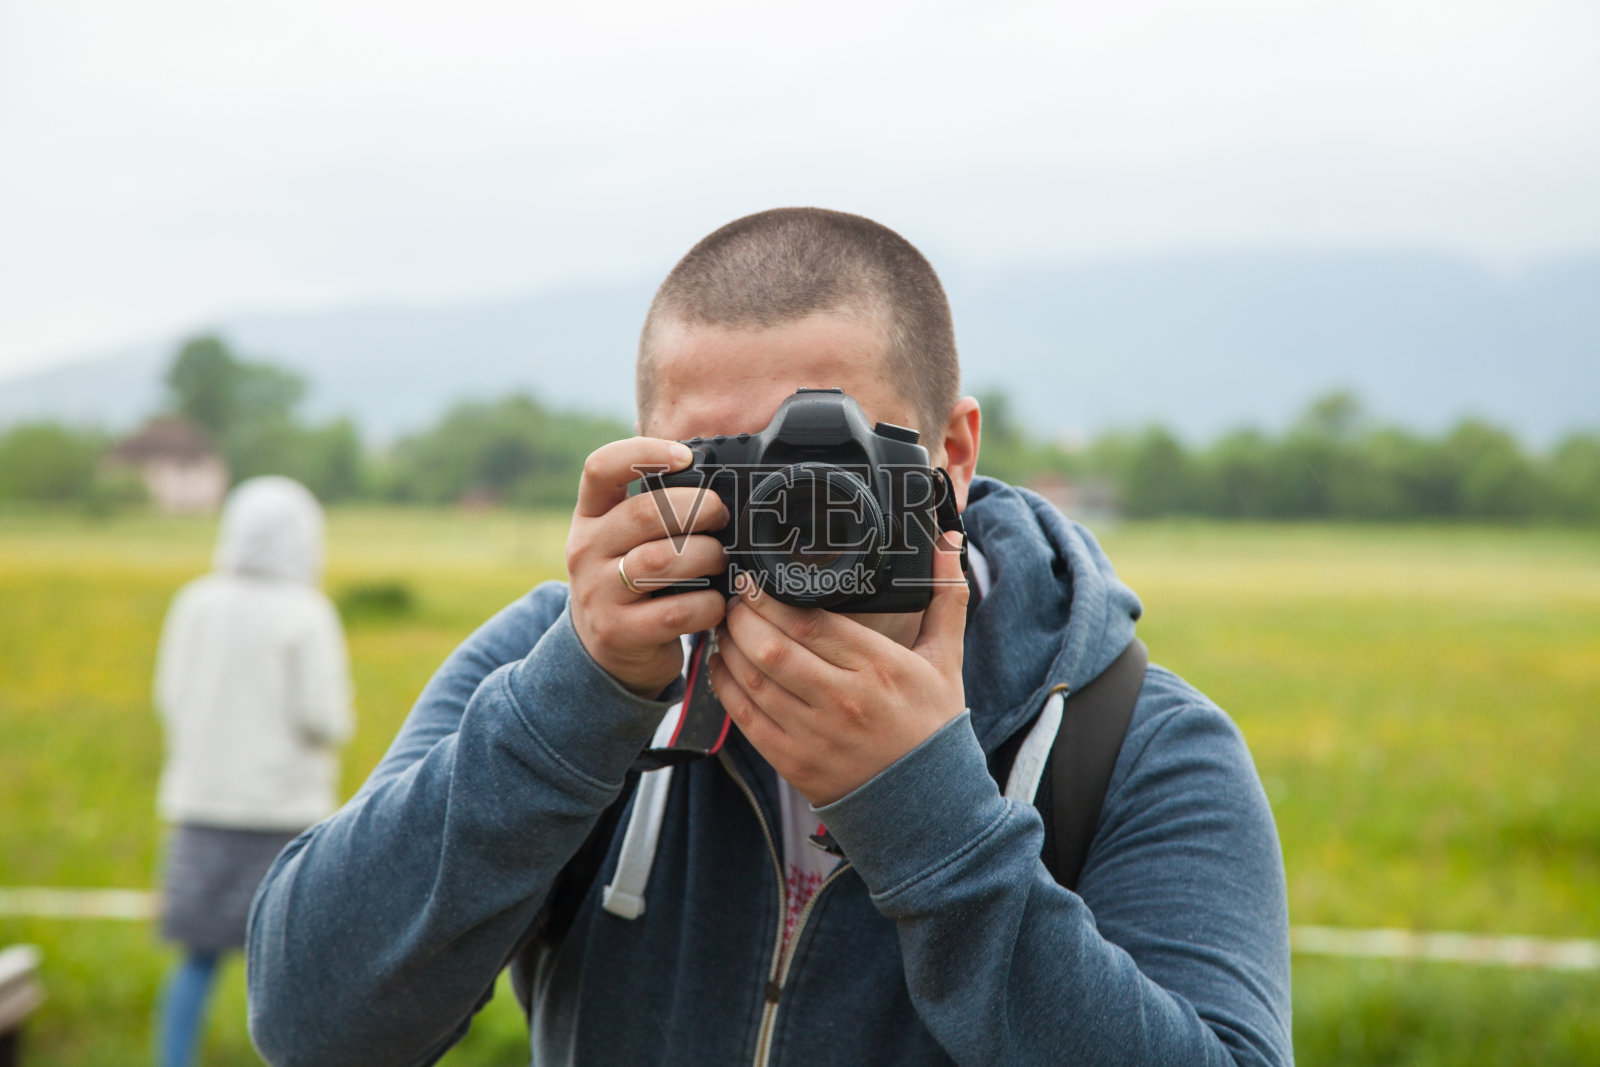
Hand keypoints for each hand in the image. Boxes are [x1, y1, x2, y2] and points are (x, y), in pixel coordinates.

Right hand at [567, 437, 728, 696]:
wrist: (604, 652)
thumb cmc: (633, 582)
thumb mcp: (627, 541)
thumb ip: (658, 510)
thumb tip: (721, 480)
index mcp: (589, 517)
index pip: (600, 468)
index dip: (645, 452)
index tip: (686, 456)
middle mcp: (585, 550)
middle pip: (644, 514)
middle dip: (696, 509)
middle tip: (721, 515)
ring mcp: (598, 593)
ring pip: (662, 561)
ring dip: (706, 555)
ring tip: (722, 559)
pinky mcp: (619, 632)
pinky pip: (675, 612)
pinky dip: (708, 605)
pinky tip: (717, 602)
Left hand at [707, 532, 968, 806]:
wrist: (925, 805)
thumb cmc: (932, 725)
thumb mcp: (946, 658)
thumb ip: (945, 596)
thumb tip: (950, 538)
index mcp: (879, 668)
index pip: (810, 624)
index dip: (770, 598)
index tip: (753, 578)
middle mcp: (843, 700)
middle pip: (772, 648)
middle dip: (742, 617)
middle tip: (731, 596)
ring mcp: (814, 734)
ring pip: (753, 679)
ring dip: (728, 647)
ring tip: (723, 623)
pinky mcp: (792, 761)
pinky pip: (744, 717)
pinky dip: (725, 685)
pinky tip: (721, 663)